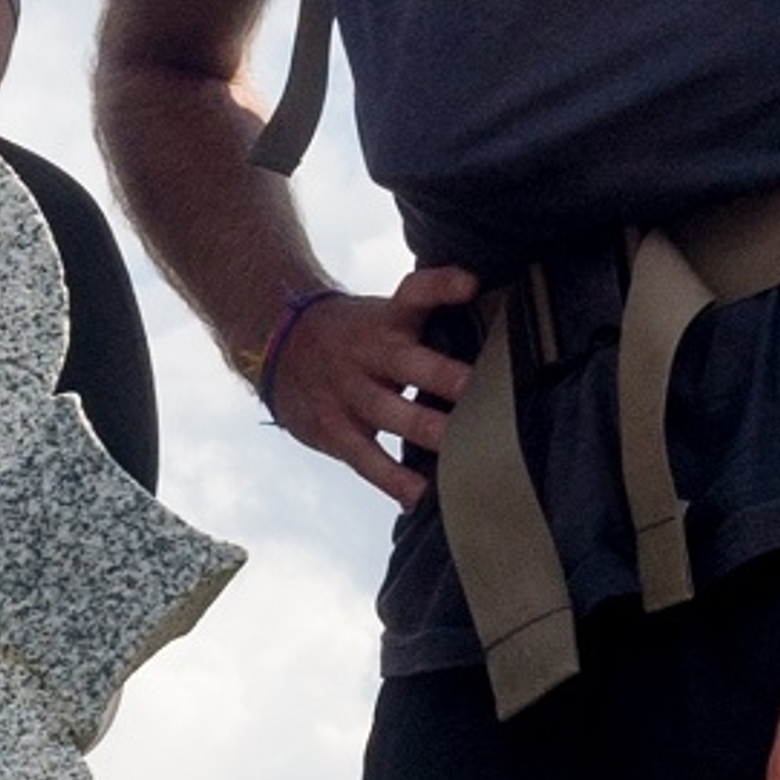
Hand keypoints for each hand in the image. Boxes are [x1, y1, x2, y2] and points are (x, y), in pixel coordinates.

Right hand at [260, 265, 478, 504]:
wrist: (278, 345)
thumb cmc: (354, 336)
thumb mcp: (383, 316)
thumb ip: (430, 321)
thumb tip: (502, 327)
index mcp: (386, 320)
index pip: (414, 293)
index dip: (441, 286)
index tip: (471, 284)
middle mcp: (368, 353)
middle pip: (405, 361)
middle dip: (440, 375)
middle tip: (477, 388)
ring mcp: (347, 392)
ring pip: (386, 412)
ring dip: (422, 429)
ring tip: (458, 451)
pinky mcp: (332, 427)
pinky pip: (364, 456)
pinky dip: (391, 478)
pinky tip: (418, 495)